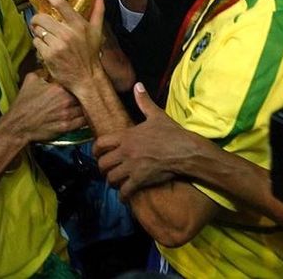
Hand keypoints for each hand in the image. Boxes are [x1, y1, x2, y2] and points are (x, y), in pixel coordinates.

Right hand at [4, 71, 85, 142]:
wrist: (19, 124)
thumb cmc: (24, 102)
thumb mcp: (30, 80)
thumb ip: (43, 71)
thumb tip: (51, 65)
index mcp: (59, 87)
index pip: (78, 81)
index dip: (81, 81)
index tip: (83, 80)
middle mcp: (65, 100)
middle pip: (84, 95)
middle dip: (86, 94)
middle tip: (89, 92)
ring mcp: (66, 114)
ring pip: (85, 108)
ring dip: (88, 106)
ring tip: (89, 104)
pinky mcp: (66, 127)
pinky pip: (83, 122)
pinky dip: (86, 119)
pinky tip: (87, 116)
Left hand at [30, 0, 104, 93]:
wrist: (86, 78)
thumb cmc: (91, 53)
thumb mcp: (97, 30)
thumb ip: (98, 9)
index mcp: (78, 25)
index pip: (60, 4)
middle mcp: (67, 33)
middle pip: (42, 17)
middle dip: (37, 19)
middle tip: (39, 22)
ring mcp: (57, 45)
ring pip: (37, 30)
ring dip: (38, 32)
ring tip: (46, 36)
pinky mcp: (49, 56)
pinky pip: (36, 43)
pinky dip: (39, 44)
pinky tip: (46, 48)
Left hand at [94, 82, 193, 199]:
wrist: (186, 151)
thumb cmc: (172, 133)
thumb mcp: (156, 115)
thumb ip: (144, 101)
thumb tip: (138, 85)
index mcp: (127, 136)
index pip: (101, 143)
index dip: (96, 149)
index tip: (97, 153)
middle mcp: (126, 152)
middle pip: (102, 163)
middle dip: (102, 167)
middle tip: (106, 169)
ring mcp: (132, 167)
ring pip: (111, 178)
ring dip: (111, 181)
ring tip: (115, 181)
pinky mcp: (141, 179)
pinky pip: (125, 191)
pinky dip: (123, 196)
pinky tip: (124, 196)